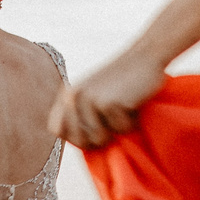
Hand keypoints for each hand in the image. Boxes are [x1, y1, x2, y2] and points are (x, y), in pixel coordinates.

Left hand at [50, 49, 168, 149]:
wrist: (145, 57)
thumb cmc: (122, 83)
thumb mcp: (92, 96)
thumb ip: (78, 115)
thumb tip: (75, 142)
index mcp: (65, 94)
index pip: (55, 129)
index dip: (73, 136)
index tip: (91, 131)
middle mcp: (72, 96)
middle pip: (79, 140)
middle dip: (98, 138)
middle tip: (112, 121)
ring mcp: (88, 99)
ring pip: (99, 139)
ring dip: (117, 130)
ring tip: (122, 108)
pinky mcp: (107, 103)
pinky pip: (119, 130)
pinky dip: (130, 122)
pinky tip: (132, 103)